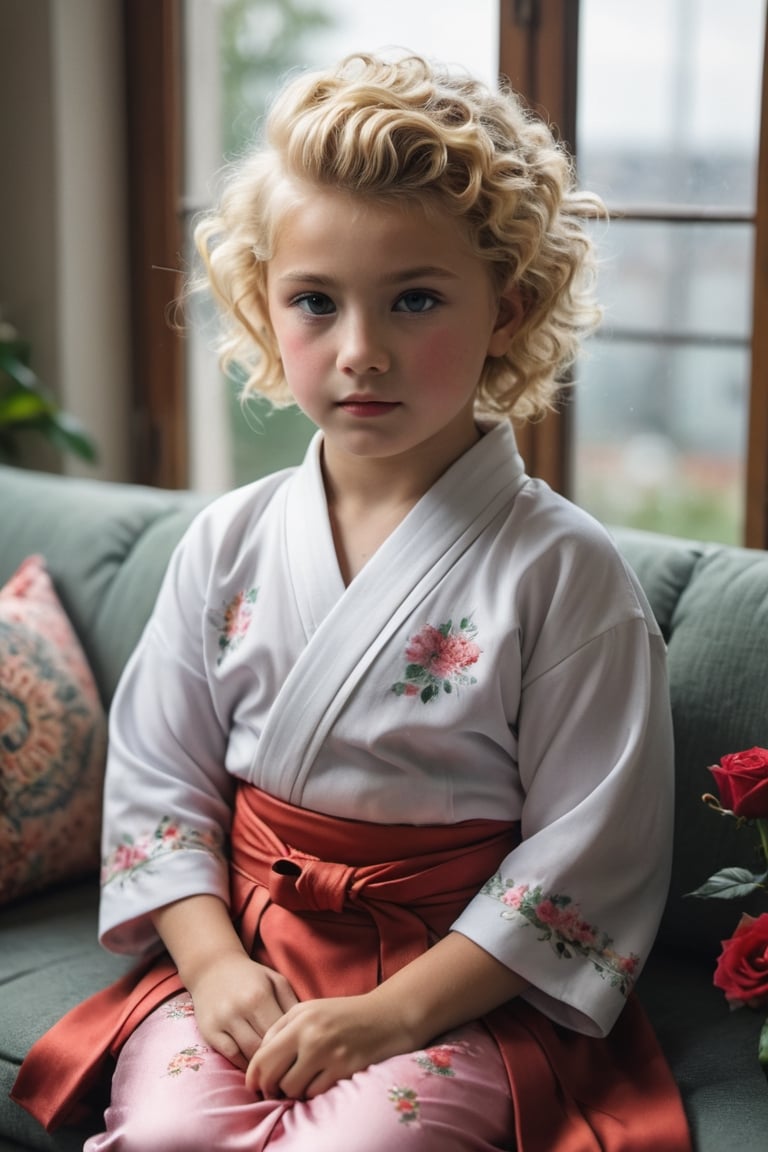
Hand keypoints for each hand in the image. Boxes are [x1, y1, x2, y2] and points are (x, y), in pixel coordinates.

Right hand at [186, 951, 298, 1070]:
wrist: (212, 968)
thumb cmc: (251, 977)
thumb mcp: (275, 980)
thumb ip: (292, 1003)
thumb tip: (307, 1030)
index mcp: (259, 995)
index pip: (281, 1031)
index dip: (293, 1044)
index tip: (302, 1053)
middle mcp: (239, 1009)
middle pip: (265, 1045)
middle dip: (279, 1058)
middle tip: (291, 1066)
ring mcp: (222, 1021)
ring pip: (248, 1054)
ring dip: (263, 1065)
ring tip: (276, 1070)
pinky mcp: (209, 1031)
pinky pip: (231, 1056)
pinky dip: (245, 1064)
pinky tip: (255, 1064)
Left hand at [245, 993, 411, 1099]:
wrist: (388, 1015)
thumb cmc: (344, 1013)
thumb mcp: (309, 1009)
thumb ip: (281, 1028)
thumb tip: (259, 1059)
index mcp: (299, 1018)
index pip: (262, 1055)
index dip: (254, 1076)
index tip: (254, 1084)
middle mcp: (311, 1035)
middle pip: (274, 1076)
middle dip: (270, 1088)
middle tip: (274, 1090)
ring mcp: (329, 1054)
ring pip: (293, 1089)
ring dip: (293, 1091)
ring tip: (302, 1081)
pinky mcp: (345, 1070)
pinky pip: (315, 1093)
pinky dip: (313, 1092)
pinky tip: (319, 1081)